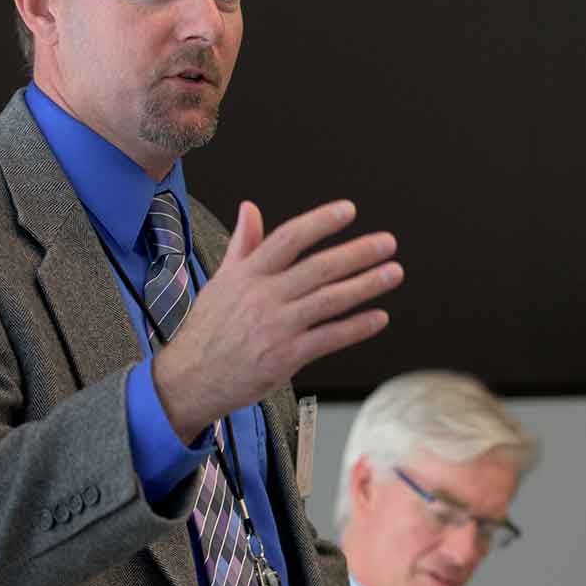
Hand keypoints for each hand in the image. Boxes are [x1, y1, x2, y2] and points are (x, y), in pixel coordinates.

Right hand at [154, 200, 400, 440]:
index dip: (320, 222)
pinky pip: (330, 337)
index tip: (348, 211)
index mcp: (248, 274)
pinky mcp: (286, 356)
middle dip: (358, 253)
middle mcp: (263, 296)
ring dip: (367, 285)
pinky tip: (379, 317)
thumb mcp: (221, 281)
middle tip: (387, 243)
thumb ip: (243, 245)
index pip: (289, 238)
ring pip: (330, 300)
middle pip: (319, 267)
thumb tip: (250, 207)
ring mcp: (277, 326)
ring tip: (393, 272)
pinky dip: (357, 327)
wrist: (192, 378)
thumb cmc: (209, 329)